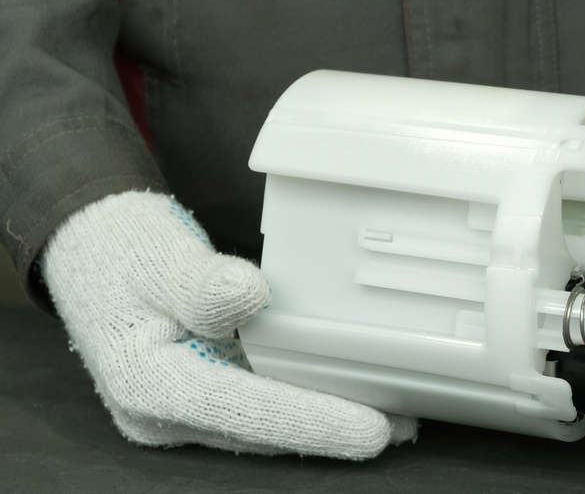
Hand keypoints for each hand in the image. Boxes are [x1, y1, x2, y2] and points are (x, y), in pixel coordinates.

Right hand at [41, 190, 416, 457]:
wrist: (90, 246)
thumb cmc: (121, 249)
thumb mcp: (159, 257)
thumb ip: (202, 283)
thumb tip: (248, 294)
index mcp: (146, 383)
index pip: (244, 410)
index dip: (312, 420)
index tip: (370, 428)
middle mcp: (161, 410)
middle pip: (261, 429)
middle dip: (331, 428)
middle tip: (402, 424)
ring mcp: (178, 408)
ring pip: (263, 425)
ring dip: (322, 419)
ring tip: (391, 415)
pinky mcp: (197, 393)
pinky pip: (256, 407)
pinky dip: (301, 402)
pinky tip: (344, 393)